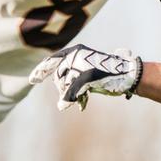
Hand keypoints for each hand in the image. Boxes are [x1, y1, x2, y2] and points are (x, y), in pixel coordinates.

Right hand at [28, 44, 142, 110]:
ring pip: (68, 86)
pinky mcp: (88, 81)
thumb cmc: (108, 73)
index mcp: (75, 54)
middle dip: (62, 89)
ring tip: (79, 101)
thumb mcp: (86, 80)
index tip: (32, 81)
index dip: (41, 70)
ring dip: (70, 96)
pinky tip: (82, 105)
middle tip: (67, 98)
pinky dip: (77, 98)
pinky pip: (76, 91)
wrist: (127, 77)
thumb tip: (61, 106)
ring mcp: (82, 71)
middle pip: (60, 77)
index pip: (53, 61)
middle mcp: (77, 61)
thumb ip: (70, 91)